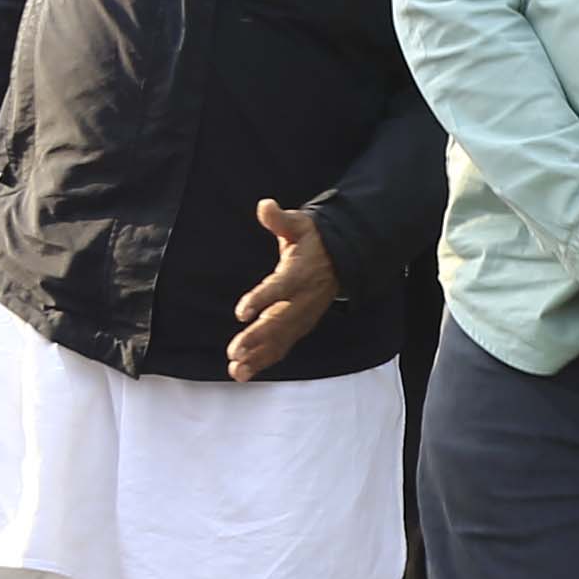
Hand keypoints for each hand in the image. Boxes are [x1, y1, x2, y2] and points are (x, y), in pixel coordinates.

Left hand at [229, 198, 343, 381]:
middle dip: (257, 338)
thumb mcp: (300, 224)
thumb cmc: (314, 239)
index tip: (241, 312)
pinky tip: (244, 373)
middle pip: (279, 321)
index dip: (261, 300)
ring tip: (237, 370)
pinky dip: (264, 361)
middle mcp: (302, 299)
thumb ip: (280, 219)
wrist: (343, 258)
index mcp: (300, 273)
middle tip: (235, 351)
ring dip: (258, 356)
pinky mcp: (301, 325)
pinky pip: (283, 346)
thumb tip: (265, 205)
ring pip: (280, 339)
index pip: (280, 288)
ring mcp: (303, 315)